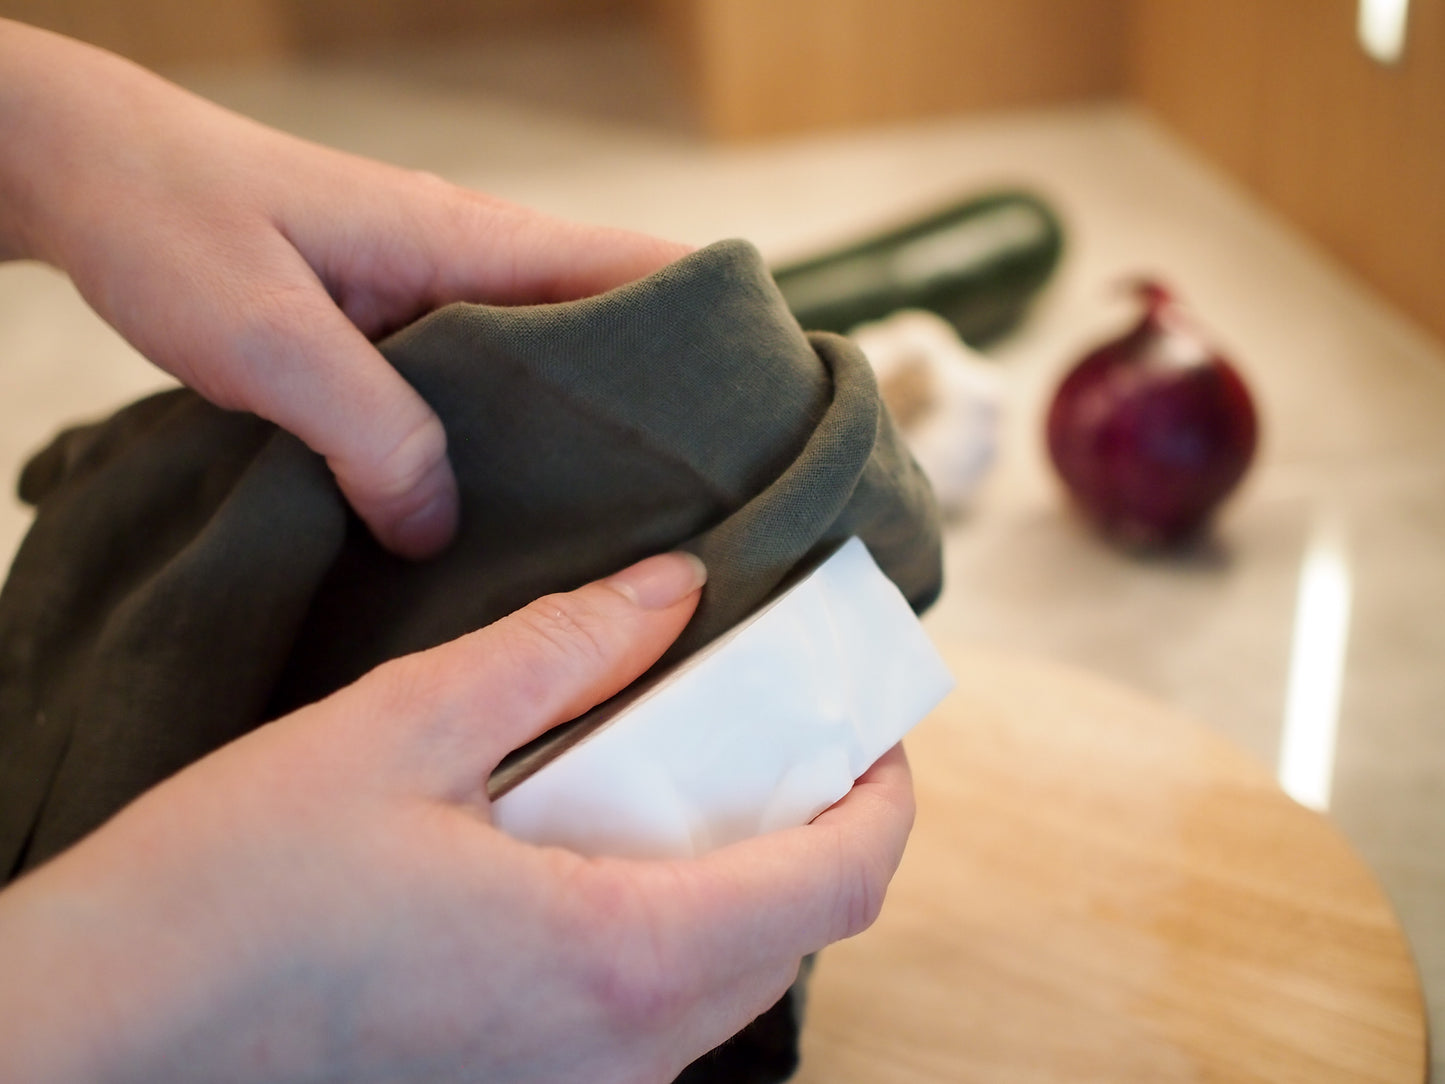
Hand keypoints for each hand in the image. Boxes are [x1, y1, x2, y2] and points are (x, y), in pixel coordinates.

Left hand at [0, 19, 687, 557]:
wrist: (83, 175)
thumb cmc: (172, 219)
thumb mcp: (269, 338)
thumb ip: (371, 430)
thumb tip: (436, 526)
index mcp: (472, 240)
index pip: (636, 267)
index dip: (708, 328)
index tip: (759, 409)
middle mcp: (469, 267)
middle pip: (603, 332)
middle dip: (652, 410)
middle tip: (697, 506)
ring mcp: (429, 304)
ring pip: (534, 374)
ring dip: (568, 441)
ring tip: (608, 533)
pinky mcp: (385, 340)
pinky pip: (466, 397)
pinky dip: (491, 450)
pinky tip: (486, 520)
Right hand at [0, 552, 914, 1083]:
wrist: (106, 1040)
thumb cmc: (234, 894)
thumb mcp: (402, 732)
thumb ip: (560, 652)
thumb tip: (670, 591)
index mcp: (618, 957)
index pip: (841, 884)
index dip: (886, 796)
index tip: (873, 728)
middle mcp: (619, 1053)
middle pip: (799, 933)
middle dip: (816, 826)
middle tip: (772, 730)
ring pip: (731, 977)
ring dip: (745, 874)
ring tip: (685, 773)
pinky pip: (654, 1013)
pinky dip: (673, 923)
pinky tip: (598, 850)